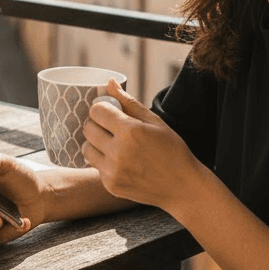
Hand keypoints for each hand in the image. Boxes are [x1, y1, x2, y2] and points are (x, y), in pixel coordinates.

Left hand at [83, 78, 197, 212]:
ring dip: (96, 143)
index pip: (96, 111)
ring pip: (86, 148)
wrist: (182, 187)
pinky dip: (103, 161)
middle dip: (97, 124)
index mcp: (130, 131)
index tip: (111, 112)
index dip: (103, 109)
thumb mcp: (154, 121)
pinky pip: (95, 166)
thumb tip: (109, 82)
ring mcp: (113, 171)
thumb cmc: (171, 150)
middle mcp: (118, 152)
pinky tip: (121, 162)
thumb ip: (128, 102)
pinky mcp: (110, 185)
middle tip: (112, 128)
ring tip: (113, 144)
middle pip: (88, 128)